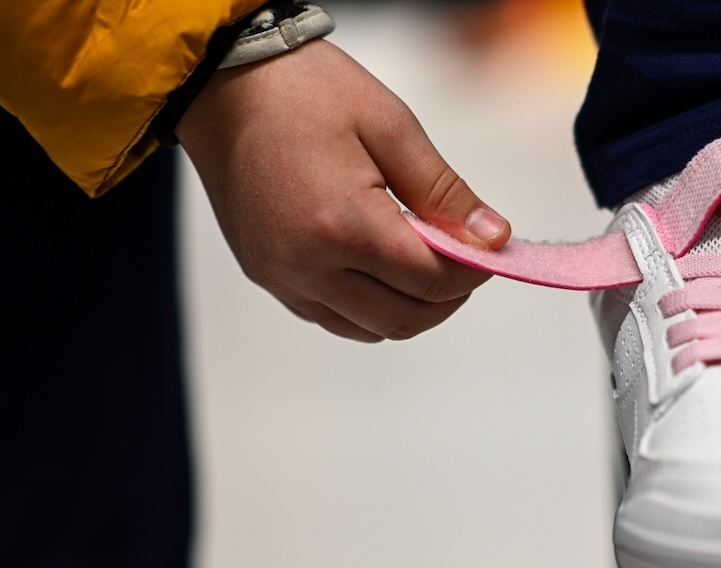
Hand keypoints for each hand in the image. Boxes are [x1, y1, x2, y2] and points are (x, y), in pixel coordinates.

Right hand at [177, 39, 509, 341]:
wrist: (226, 85)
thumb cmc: (309, 92)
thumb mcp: (392, 127)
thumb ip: (445, 192)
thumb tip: (493, 239)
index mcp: (344, 224)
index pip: (432, 281)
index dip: (474, 271)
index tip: (491, 250)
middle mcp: (308, 265)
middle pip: (404, 319)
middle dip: (447, 298)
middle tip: (465, 262)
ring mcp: (283, 277)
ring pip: (370, 329)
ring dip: (409, 308)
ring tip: (424, 264)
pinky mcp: (268, 276)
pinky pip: (333, 317)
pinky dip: (369, 307)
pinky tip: (381, 268)